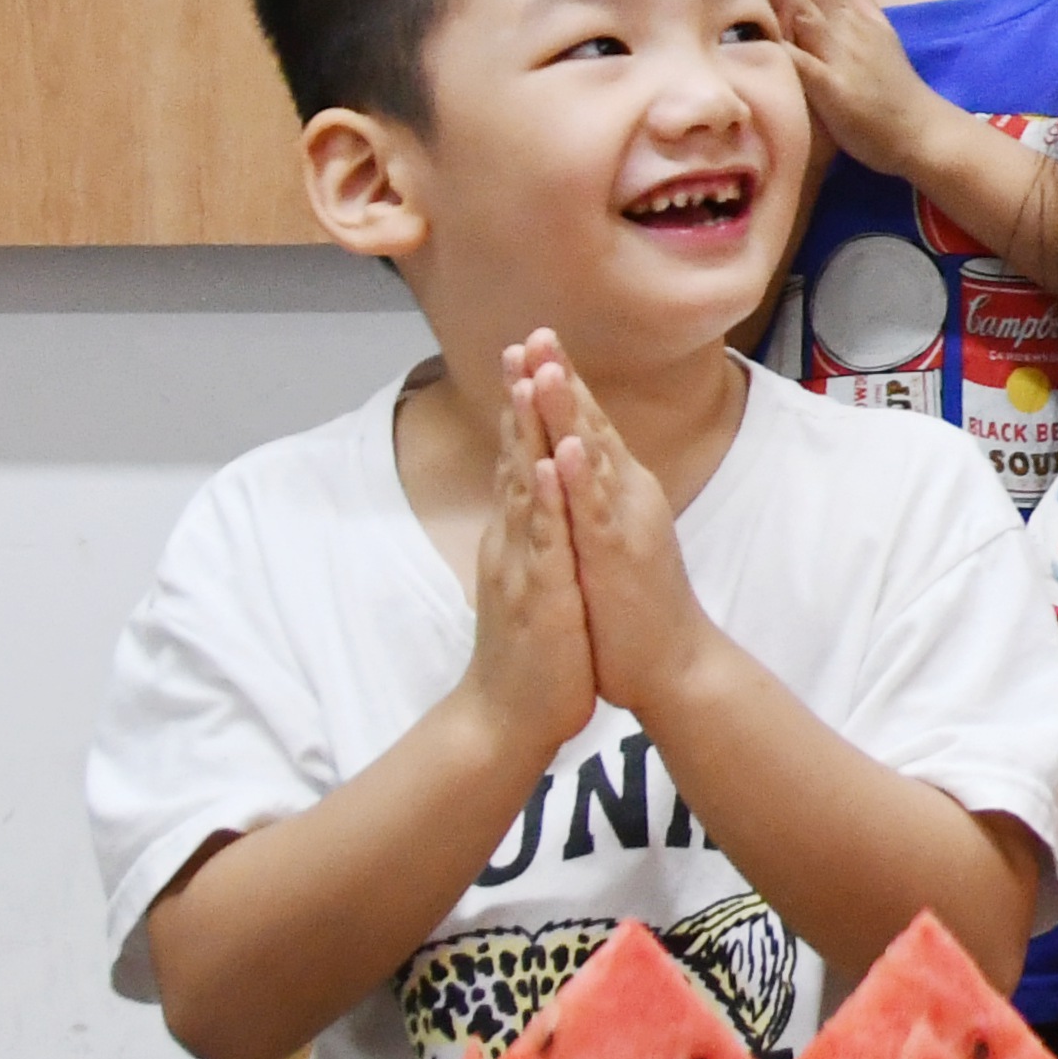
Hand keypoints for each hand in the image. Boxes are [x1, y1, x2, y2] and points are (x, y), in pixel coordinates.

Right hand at [458, 386, 600, 765]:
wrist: (508, 718)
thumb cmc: (530, 649)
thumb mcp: (533, 578)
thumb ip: (530, 536)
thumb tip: (533, 498)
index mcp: (519, 533)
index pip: (523, 456)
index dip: (527, 406)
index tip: (533, 352)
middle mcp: (513, 539)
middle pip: (517, 457)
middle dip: (522, 399)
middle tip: (524, 340)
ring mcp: (521, 564)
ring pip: (523, 487)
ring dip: (528, 433)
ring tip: (531, 380)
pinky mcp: (536, 595)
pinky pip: (541, 542)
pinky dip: (544, 502)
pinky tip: (549, 465)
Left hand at [515, 337, 718, 713]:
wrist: (671, 662)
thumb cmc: (634, 607)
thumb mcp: (610, 539)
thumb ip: (598, 498)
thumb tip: (580, 464)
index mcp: (617, 491)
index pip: (584, 426)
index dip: (560, 382)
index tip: (533, 342)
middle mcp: (626, 495)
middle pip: (589, 425)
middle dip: (561, 377)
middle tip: (537, 331)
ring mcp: (625, 522)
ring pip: (593, 457)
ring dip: (570, 411)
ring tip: (548, 368)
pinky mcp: (621, 556)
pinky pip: (598, 512)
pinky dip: (584, 477)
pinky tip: (568, 448)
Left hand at [743, 0, 944, 175]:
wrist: (922, 132)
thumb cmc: (891, 87)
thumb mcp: (875, 26)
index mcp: (852, 12)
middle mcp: (847, 25)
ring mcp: (842, 54)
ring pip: (807, 7)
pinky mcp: (836, 88)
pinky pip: (807, 60)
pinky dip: (792, 37)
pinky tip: (774, 23)